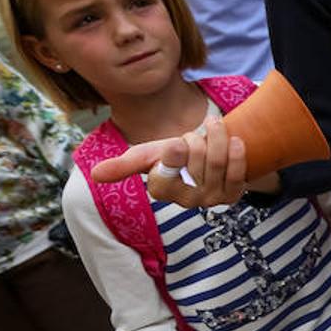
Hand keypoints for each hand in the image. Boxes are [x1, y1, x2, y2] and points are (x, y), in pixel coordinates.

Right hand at [89, 117, 277, 206]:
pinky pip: (237, 169)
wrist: (211, 154)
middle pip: (196, 159)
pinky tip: (235, 141)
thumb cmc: (175, 154)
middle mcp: (187, 201)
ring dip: (217, 136)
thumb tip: (93, 174)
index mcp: (162, 191)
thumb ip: (124, 164)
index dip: (172, 156)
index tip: (176, 142)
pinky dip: (236, 150)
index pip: (163, 179)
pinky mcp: (233, 195)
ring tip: (213, 128)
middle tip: (194, 138)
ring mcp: (211, 200)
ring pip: (217, 160)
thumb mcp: (148, 155)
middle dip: (196, 138)